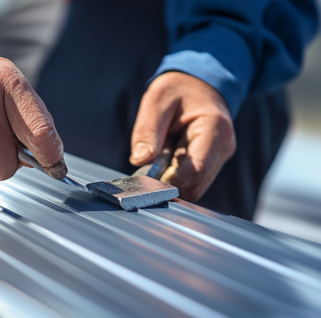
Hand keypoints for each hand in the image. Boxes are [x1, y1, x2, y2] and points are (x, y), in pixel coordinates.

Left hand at [130, 72, 235, 201]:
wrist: (198, 84)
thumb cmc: (178, 89)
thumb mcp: (157, 100)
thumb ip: (148, 130)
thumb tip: (139, 160)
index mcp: (215, 128)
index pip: (196, 170)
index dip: (170, 180)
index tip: (148, 177)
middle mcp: (223, 147)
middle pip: (195, 184)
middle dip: (168, 180)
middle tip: (150, 163)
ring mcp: (219, 158)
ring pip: (193, 187)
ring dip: (171, 179)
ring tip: (161, 155)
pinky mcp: (211, 164)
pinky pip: (192, 181)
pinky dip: (175, 177)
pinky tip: (167, 159)